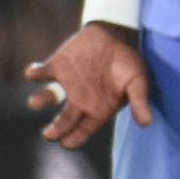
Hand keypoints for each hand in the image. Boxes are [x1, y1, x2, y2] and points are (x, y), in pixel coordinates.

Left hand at [25, 24, 151, 147]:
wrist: (115, 35)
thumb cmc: (128, 63)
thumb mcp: (138, 81)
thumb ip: (139, 101)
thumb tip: (147, 122)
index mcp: (98, 109)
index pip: (83, 131)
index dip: (75, 138)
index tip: (68, 143)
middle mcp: (79, 101)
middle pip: (63, 121)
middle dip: (55, 130)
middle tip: (49, 134)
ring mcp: (66, 84)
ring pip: (48, 97)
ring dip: (40, 100)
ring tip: (35, 102)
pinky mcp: (56, 66)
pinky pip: (41, 73)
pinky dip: (34, 73)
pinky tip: (32, 73)